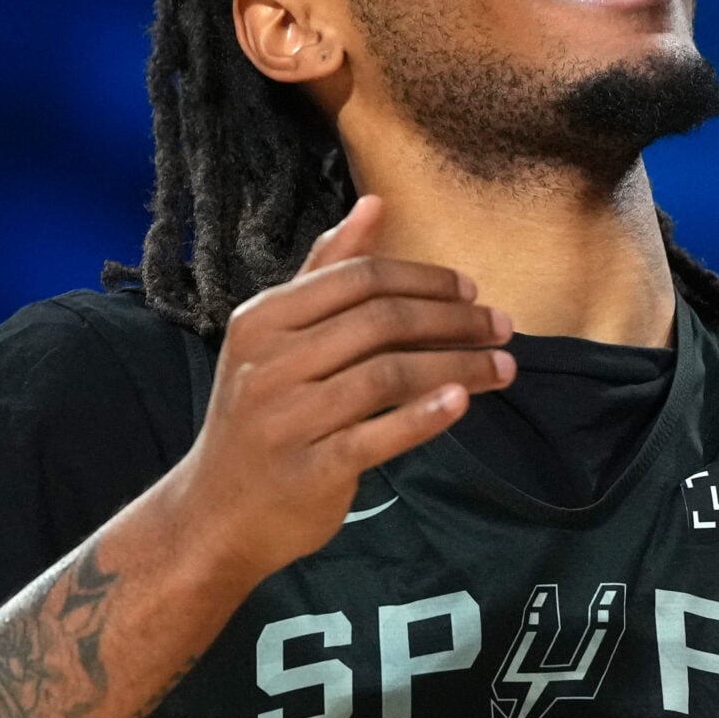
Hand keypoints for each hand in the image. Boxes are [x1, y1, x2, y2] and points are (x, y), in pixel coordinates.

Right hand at [169, 195, 512, 582]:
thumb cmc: (261, 415)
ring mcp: (286, 418)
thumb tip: (374, 203)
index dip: (424, 279)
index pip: (359, 278)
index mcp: (263, 319)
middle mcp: (270, 363)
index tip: (472, 290)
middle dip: (453, 320)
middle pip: (380, 321)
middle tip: (501, 327)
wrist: (216, 514)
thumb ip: (325, 272)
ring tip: (502, 367)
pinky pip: (376, 435)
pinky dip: (423, 416)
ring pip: (388, 374)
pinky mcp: (308, 471)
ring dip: (457, 366)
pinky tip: (461, 404)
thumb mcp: (276, 338)